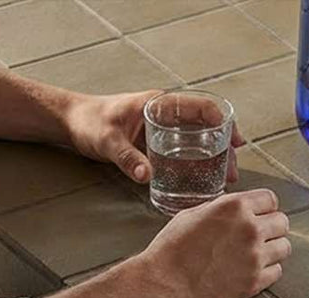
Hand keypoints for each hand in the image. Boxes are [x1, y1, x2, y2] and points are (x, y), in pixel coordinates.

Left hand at [63, 90, 244, 184]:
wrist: (73, 123)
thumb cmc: (89, 122)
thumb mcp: (107, 141)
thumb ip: (126, 158)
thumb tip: (146, 175)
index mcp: (160, 104)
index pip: (201, 107)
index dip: (222, 122)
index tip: (235, 140)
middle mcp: (166, 115)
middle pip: (205, 128)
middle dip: (223, 148)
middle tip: (233, 172)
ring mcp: (162, 131)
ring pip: (196, 142)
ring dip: (212, 159)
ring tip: (224, 180)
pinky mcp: (155, 145)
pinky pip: (181, 154)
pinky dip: (194, 166)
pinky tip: (202, 182)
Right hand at [139, 189, 290, 297]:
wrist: (163, 285)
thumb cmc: (171, 250)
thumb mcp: (192, 214)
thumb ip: (220, 209)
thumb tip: (233, 210)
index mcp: (235, 207)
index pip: (270, 199)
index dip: (263, 208)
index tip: (259, 216)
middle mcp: (250, 229)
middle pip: (282, 222)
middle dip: (271, 228)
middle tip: (259, 237)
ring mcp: (254, 257)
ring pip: (284, 247)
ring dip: (273, 250)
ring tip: (257, 255)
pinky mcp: (253, 282)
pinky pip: (277, 272)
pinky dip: (268, 272)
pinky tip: (252, 271)